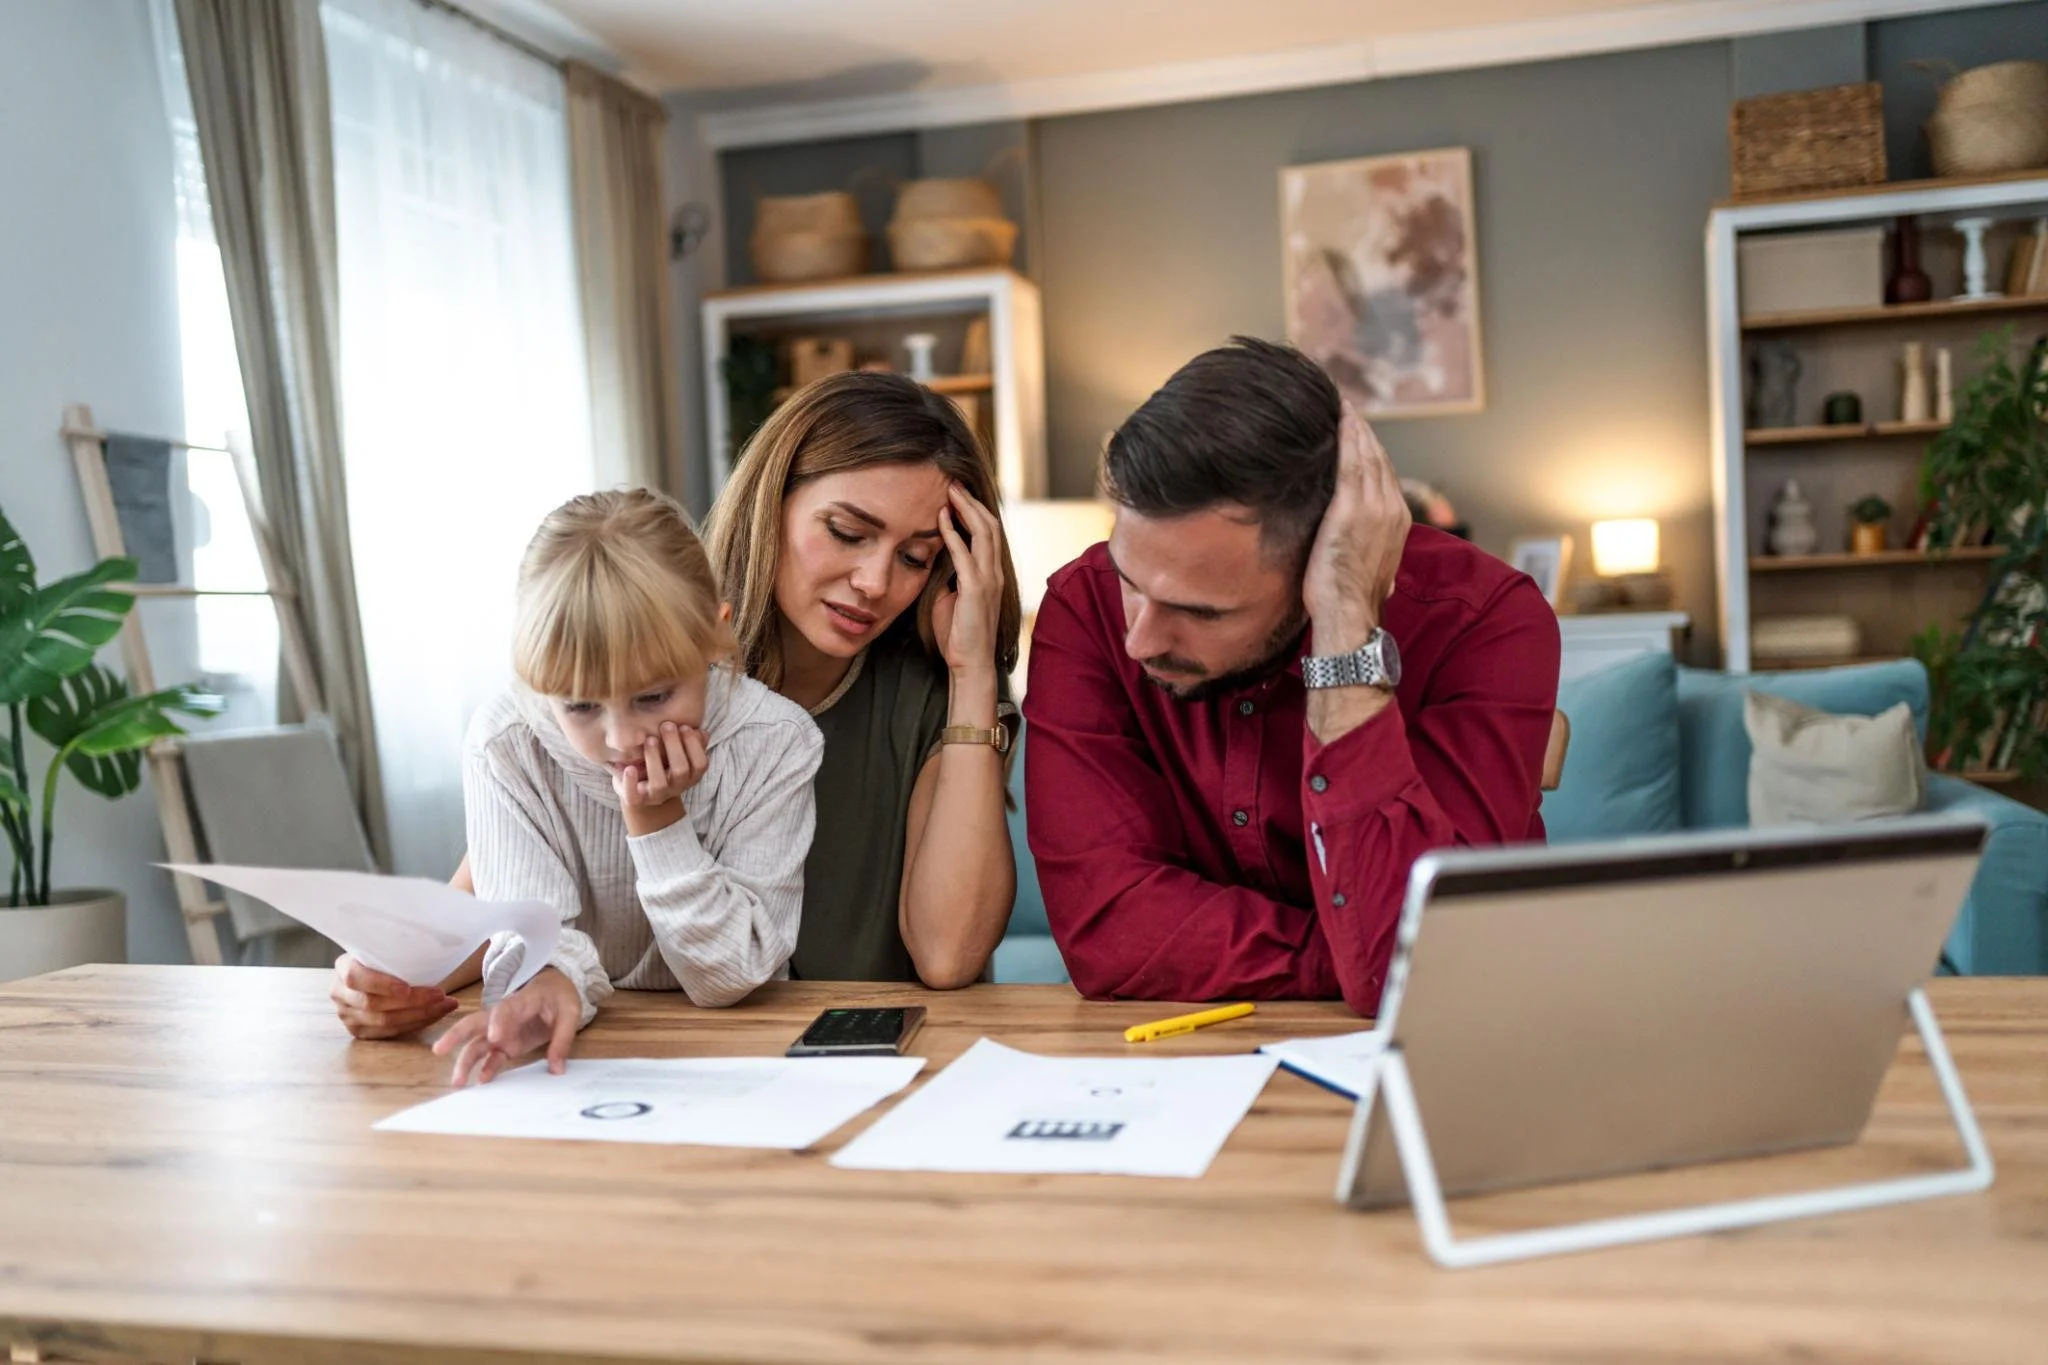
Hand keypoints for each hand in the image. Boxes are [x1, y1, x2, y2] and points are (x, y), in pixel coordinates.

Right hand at [330, 953, 457, 1038]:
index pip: (356, 978)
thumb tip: (429, 940)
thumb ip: (395, 948)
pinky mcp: (358, 1031)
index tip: (407, 987)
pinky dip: (415, 1024)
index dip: (381, 984)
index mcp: (343, 967)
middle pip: (374, 1004)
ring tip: (445, 1005)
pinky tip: (434, 1015)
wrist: (372, 973)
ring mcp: (347, 1015)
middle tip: (440, 995)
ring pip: (384, 1021)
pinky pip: (389, 1032)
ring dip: (420, 1015)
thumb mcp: (383, 948)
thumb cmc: (384, 958)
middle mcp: (340, 993)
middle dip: (412, 1002)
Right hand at [431, 966, 581, 1084]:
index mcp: (521, 1001)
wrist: (554, 989)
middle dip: (456, 1035)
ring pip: (477, 1044)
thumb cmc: (559, 996)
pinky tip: (480, 1081)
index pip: (505, 1009)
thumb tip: (556, 1069)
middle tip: (439, 1049)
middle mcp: (504, 1017)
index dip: (498, 1021)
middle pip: (475, 1023)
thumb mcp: (570, 1012)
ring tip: (457, 1082)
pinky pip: (491, 1056)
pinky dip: (485, 1068)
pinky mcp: (506, 1044)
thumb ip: (563, 1039)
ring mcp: (502, 1031)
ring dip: (465, 1061)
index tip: (494, 1037)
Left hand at [612, 721, 707, 836]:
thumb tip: (701, 732)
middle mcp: (676, 787)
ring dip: (654, 759)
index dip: (694, 745)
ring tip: (649, 740)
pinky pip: (634, 797)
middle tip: (665, 726)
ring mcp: (657, 795)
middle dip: (674, 746)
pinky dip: (630, 783)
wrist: (644, 795)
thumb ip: (691, 744)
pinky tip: (630, 768)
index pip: (700, 764)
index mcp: (690, 777)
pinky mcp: (637, 800)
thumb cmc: (664, 767)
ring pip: (659, 784)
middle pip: (681, 771)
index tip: (683, 726)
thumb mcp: (679, 755)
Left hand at [930, 483, 1005, 676]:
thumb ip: (946, 574)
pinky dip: (954, 534)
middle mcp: (994, 572)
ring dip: (965, 509)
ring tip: (950, 491)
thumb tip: (932, 555)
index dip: (974, 510)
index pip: (987, 532)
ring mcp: (988, 580)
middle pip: (989, 525)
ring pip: (983, 533)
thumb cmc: (958, 633)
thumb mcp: (949, 597)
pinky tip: (942, 519)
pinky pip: (966, 555)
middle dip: (971, 501)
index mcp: (991, 573)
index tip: (956, 492)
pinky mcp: (976, 591)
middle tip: (953, 481)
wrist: (969, 663)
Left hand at [1302, 405, 1411, 654]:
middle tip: (1349, 409)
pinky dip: (1348, 437)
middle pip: (1379, 460)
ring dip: (1356, 428)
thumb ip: (1368, 551)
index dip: (1373, 452)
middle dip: (1364, 433)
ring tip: (1344, 406)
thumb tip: (1366, 556)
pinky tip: (1341, 419)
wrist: (1348, 615)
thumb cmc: (1349, 601)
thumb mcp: (1367, 569)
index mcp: (1398, 522)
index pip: (1386, 477)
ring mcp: (1374, 508)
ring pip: (1367, 456)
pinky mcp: (1351, 509)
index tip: (1359, 434)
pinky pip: (1351, 463)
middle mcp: (1392, 510)